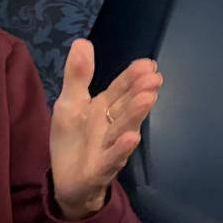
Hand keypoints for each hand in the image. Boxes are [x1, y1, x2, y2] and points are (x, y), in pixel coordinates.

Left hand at [49, 40, 161, 219]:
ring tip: (147, 99)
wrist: (67, 182)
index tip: (149, 63)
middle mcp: (111, 126)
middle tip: (154, 78)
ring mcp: (108, 148)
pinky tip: (131, 137)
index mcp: (104, 109)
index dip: (132, 77)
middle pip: (125, 107)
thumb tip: (83, 41)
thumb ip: (78, 76)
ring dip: (134, 114)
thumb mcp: (70, 104)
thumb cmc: (73, 140)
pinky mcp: (100, 168)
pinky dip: (121, 148)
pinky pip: (112, 158)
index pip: (120, 89)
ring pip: (123, 129)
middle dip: (139, 92)